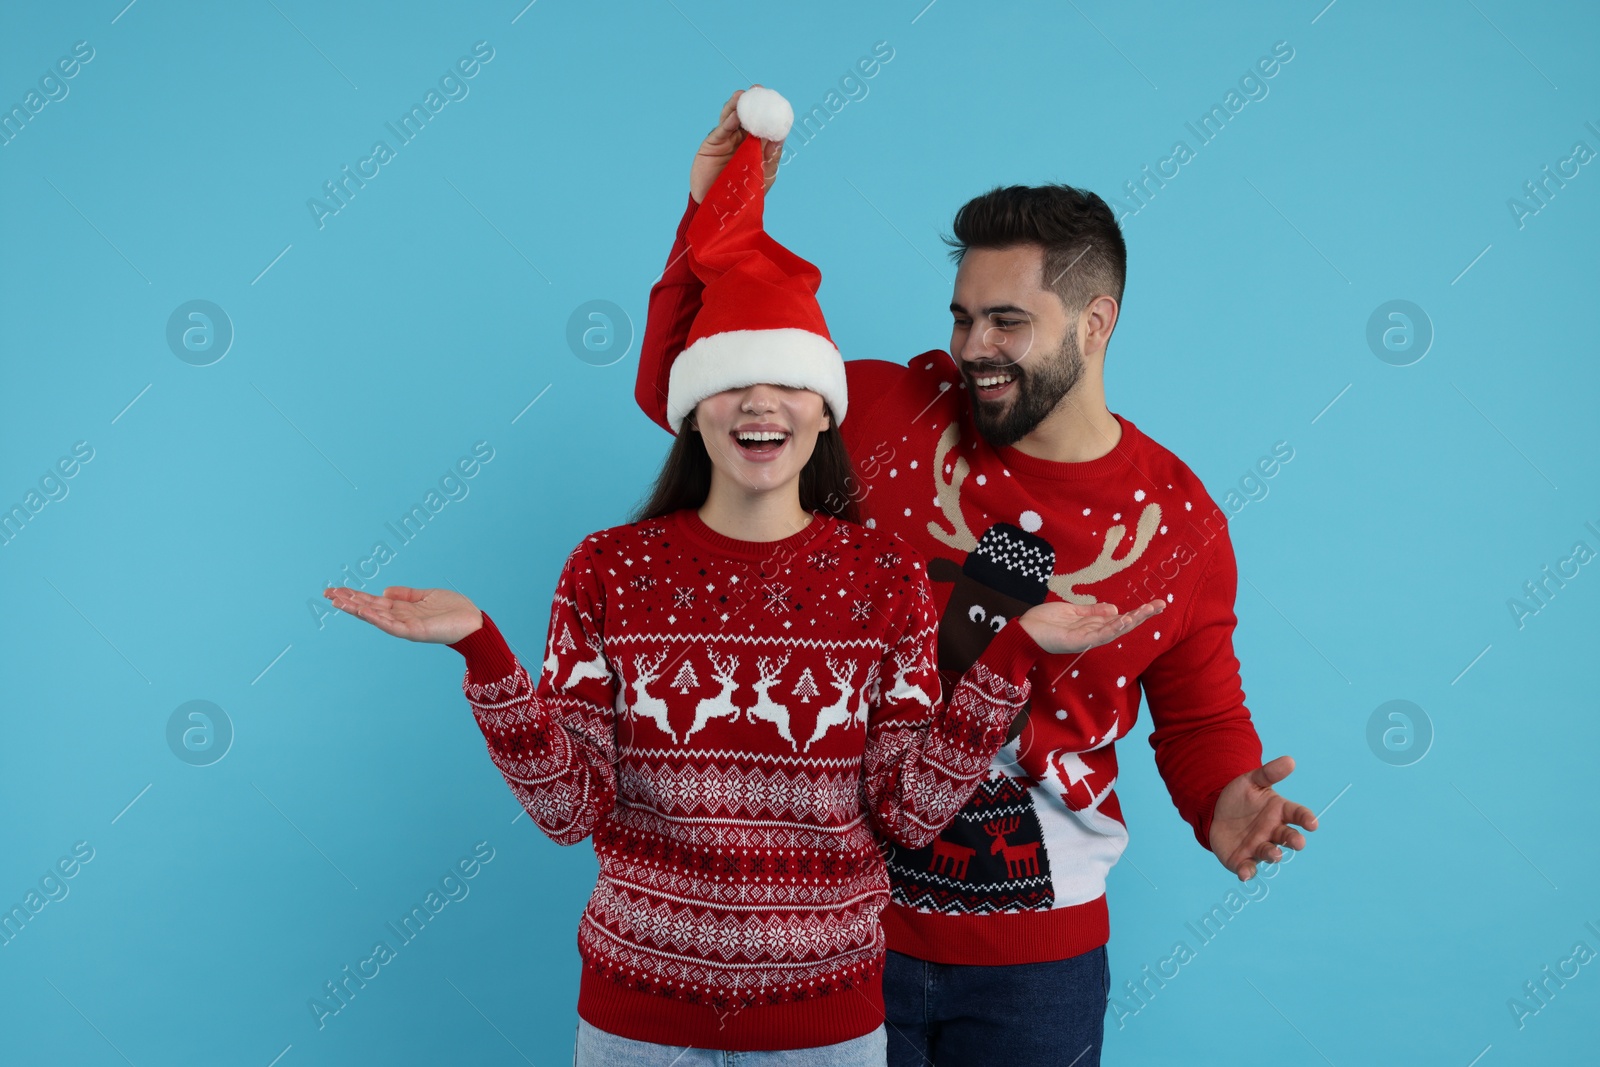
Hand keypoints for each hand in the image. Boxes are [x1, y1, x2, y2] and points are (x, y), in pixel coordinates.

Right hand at [322, 585, 482, 644]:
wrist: (474, 623)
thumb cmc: (454, 610)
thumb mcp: (426, 596)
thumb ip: (406, 595)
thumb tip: (383, 592)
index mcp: (402, 610)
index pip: (373, 602)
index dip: (355, 595)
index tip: (336, 590)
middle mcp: (400, 619)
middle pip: (369, 608)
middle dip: (349, 601)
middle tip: (327, 594)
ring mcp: (406, 626)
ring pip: (376, 617)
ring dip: (357, 609)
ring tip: (339, 602)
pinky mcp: (414, 632)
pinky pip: (391, 625)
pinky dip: (377, 618)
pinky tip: (363, 611)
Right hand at [691, 86, 784, 203]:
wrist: (718, 211)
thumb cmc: (743, 197)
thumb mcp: (762, 178)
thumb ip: (771, 158)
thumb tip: (780, 138)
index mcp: (757, 146)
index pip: (764, 125)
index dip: (769, 112)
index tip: (775, 101)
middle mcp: (742, 140)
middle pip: (747, 116)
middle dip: (753, 102)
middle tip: (759, 90)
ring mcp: (726, 141)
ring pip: (731, 118)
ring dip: (737, 105)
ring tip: (743, 95)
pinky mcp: (711, 145)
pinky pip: (720, 131)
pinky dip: (727, 122)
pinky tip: (733, 117)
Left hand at [1016, 598, 1164, 654]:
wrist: (1023, 631)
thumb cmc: (1044, 621)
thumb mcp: (1071, 611)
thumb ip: (1092, 611)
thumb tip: (1115, 608)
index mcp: (1092, 625)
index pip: (1119, 618)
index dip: (1137, 612)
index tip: (1156, 604)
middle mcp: (1093, 633)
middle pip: (1122, 624)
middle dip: (1142, 615)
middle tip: (1161, 605)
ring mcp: (1086, 639)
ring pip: (1114, 630)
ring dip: (1131, 621)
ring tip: (1147, 611)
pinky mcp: (1077, 642)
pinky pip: (1098, 636)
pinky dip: (1112, 629)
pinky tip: (1124, 621)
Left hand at [1208, 755, 1317, 879]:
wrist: (1216, 811)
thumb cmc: (1241, 797)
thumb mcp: (1252, 781)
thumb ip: (1269, 773)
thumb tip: (1290, 760)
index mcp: (1279, 812)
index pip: (1298, 814)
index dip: (1306, 818)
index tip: (1312, 823)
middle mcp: (1273, 832)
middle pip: (1288, 837)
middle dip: (1294, 840)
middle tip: (1299, 842)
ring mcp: (1259, 846)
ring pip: (1270, 853)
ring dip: (1274, 855)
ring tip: (1275, 854)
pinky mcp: (1243, 859)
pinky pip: (1248, 867)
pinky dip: (1248, 872)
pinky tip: (1245, 873)